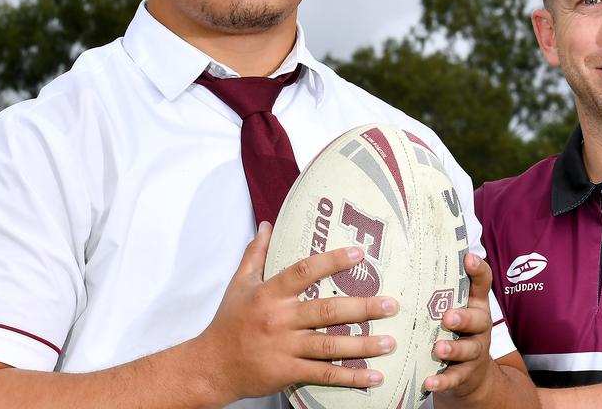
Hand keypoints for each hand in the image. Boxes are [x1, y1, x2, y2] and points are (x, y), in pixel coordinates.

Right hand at [196, 222, 399, 402]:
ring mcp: (285, 348)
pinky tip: (374, 375)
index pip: (304, 271)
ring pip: (330, 345)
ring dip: (364, 345)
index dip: (332, 261)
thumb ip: (255, 254)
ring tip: (391, 341)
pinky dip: (351, 376)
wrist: (210, 366)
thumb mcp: (238, 284)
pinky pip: (324, 374)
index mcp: (269, 294)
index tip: (359, 254)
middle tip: (391, 303)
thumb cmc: (227, 323)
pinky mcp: (288, 372)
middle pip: (326, 311)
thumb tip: (267, 225)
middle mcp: (279, 319)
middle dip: (362, 307)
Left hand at [425, 253, 496, 398]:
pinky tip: (430, 382)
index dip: (478, 271)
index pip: (482, 284)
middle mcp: (479, 327)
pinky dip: (442, 381)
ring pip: (468, 349)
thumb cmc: (457, 331)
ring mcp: (474, 352)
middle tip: (448, 317)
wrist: (471, 375)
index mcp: (475, 305)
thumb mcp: (454, 306)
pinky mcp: (465, 375)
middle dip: (464, 318)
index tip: (469, 259)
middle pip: (478, 320)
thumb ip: (442, 286)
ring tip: (439, 348)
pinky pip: (455, 378)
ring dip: (454, 348)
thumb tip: (416, 256)